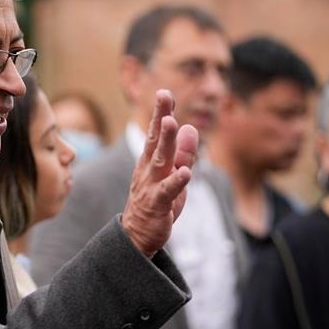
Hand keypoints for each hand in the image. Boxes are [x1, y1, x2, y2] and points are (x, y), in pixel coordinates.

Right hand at [122, 89, 197, 256]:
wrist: (137, 236)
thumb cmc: (156, 202)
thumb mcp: (173, 175)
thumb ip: (183, 153)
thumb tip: (190, 127)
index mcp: (150, 161)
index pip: (156, 133)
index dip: (161, 112)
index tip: (165, 92)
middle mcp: (148, 169)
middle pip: (155, 140)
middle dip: (161, 116)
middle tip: (164, 95)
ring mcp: (151, 186)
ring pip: (160, 161)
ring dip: (166, 141)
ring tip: (172, 122)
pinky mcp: (157, 204)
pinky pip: (167, 192)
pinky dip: (176, 182)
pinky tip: (185, 172)